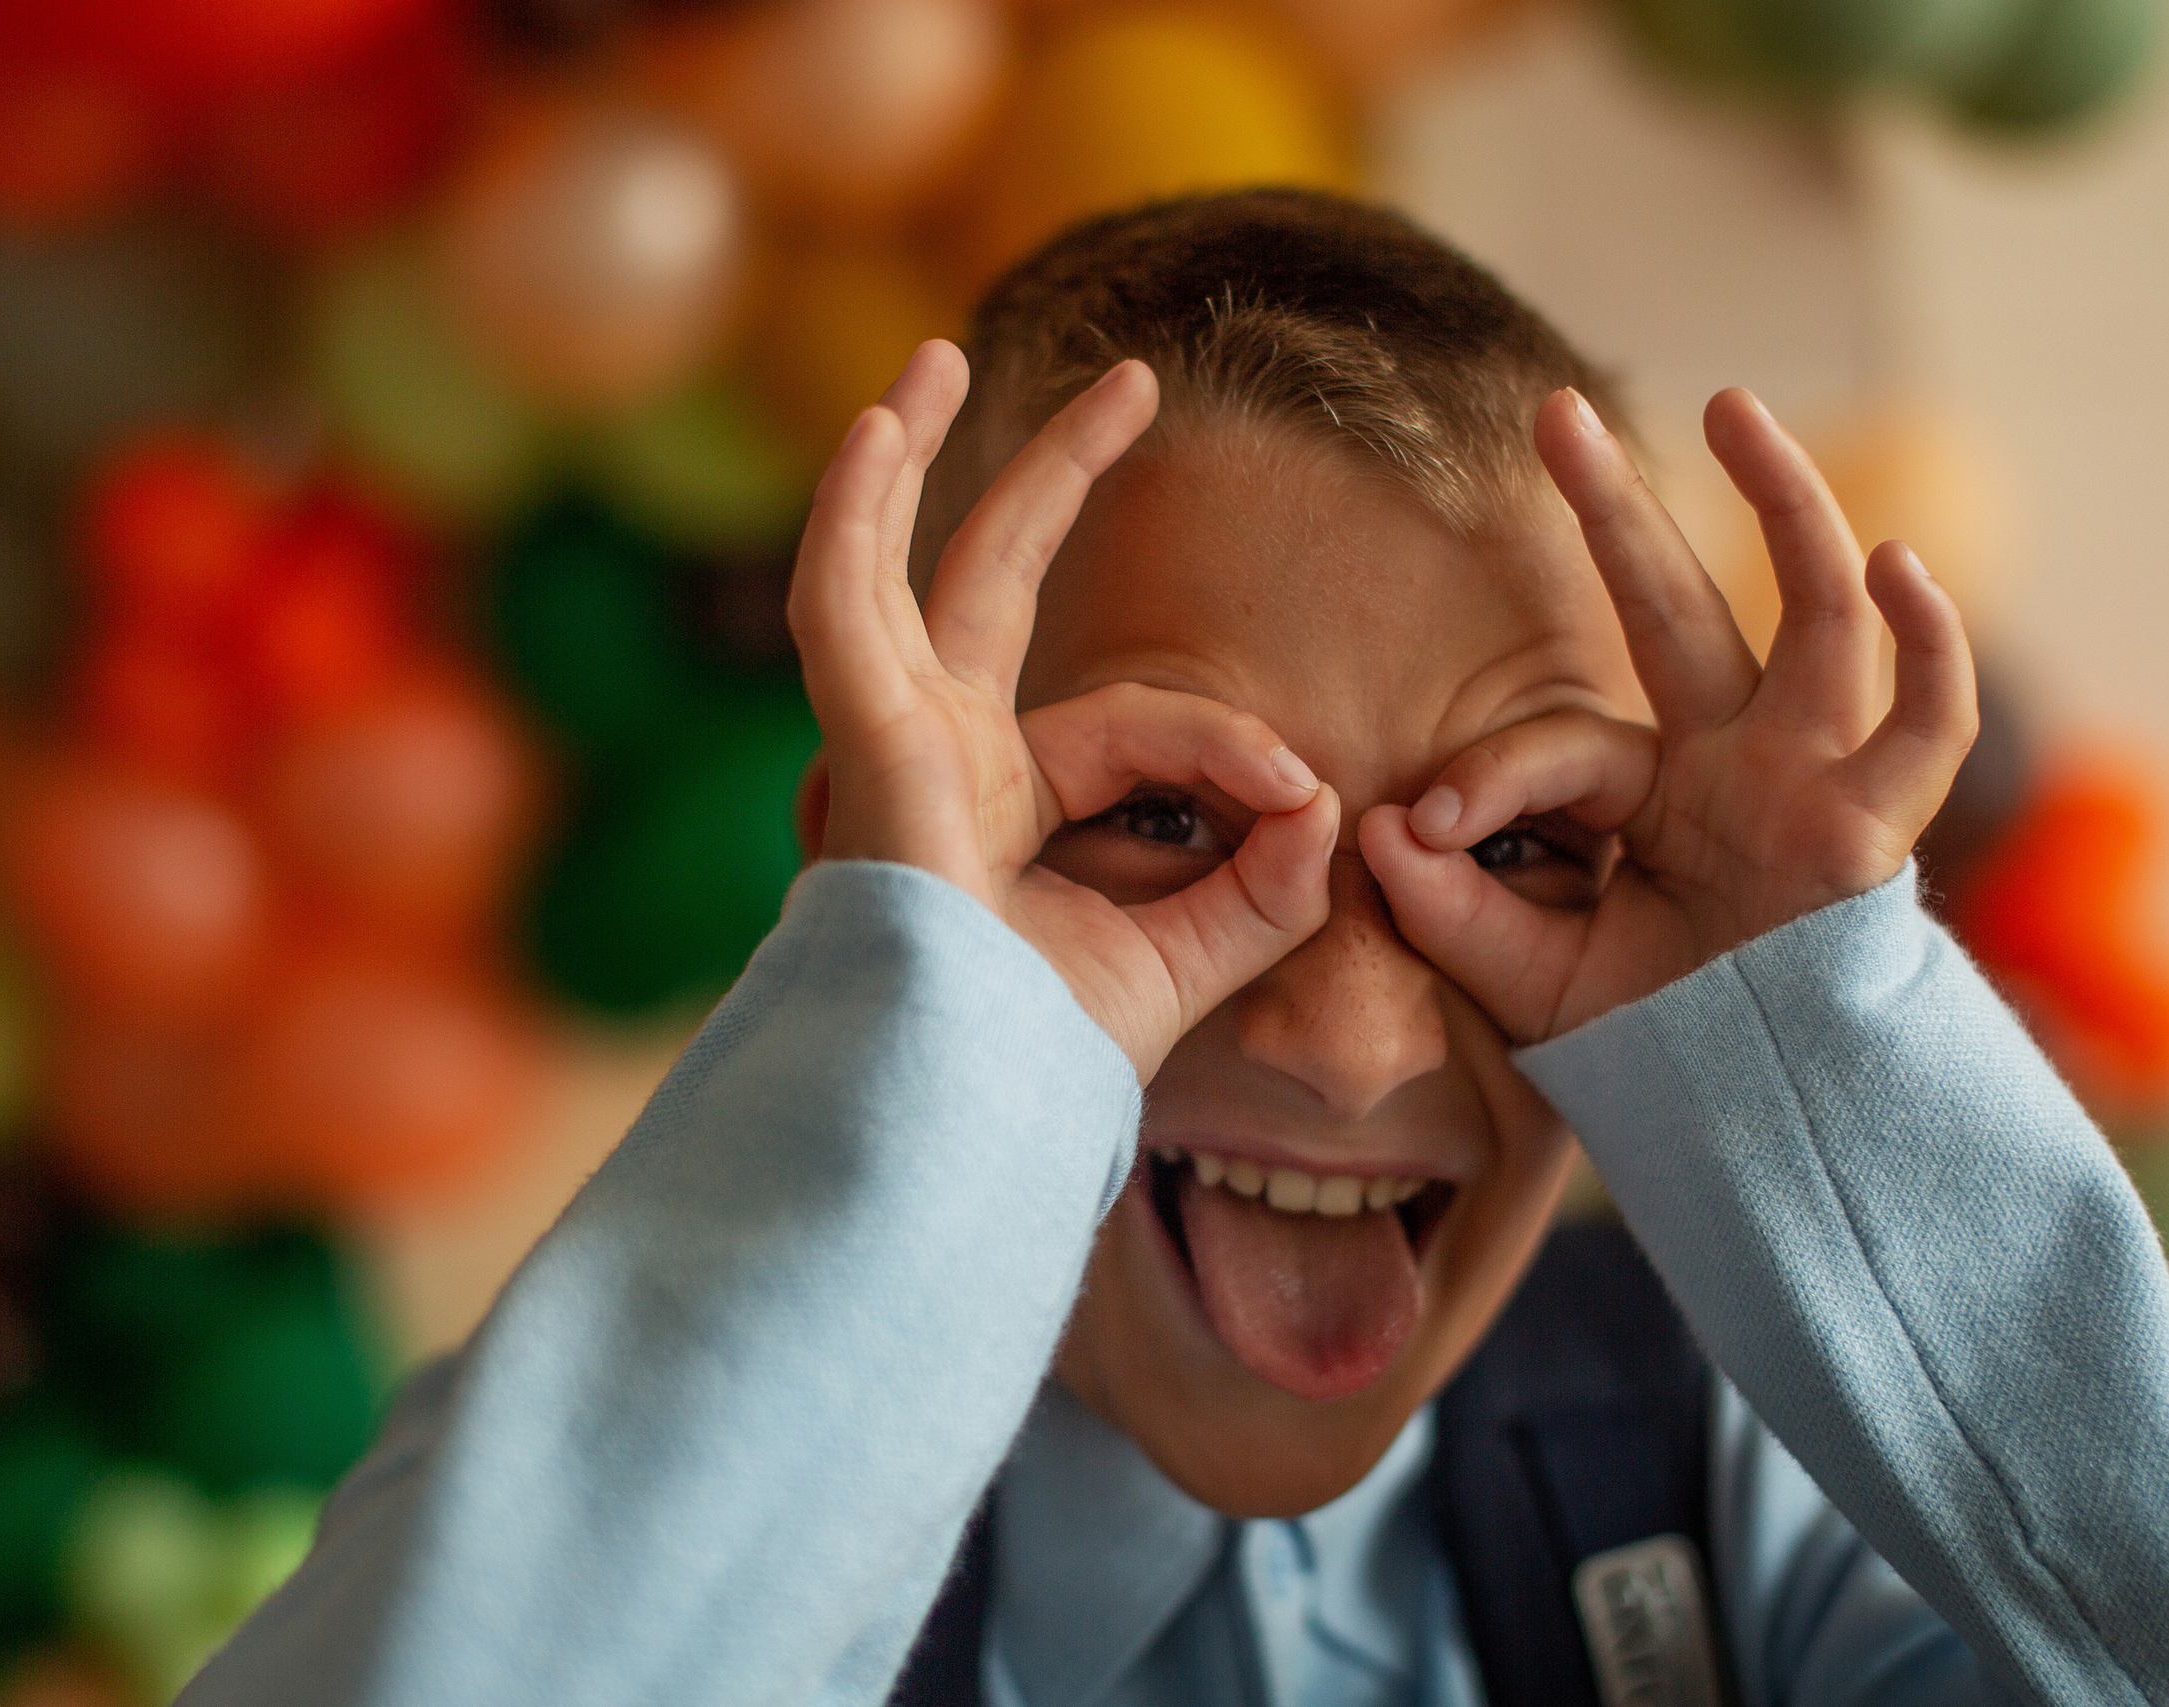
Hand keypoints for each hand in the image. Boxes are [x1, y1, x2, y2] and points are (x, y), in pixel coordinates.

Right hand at [787, 340, 1340, 1079]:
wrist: (975, 1116)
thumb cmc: (1052, 1059)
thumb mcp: (1190, 956)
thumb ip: (1266, 883)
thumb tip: (1327, 798)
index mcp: (1004, 805)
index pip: (1136, 725)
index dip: (1231, 753)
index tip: (1306, 801)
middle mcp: (938, 759)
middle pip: (992, 584)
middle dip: (1055, 476)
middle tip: (1131, 385)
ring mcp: (889, 746)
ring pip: (886, 570)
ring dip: (904, 458)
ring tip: (931, 355)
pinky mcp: (862, 742)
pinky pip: (841, 603)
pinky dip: (851, 514)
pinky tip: (876, 425)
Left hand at [1358, 386, 1975, 1043]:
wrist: (1756, 1130)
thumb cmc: (1656, 1048)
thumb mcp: (1528, 976)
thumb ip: (1449, 909)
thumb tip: (1377, 829)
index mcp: (1660, 790)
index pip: (1566, 743)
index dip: (1489, 777)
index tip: (1422, 826)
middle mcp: (1740, 761)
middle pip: (1682, 606)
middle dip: (1620, 508)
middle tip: (1553, 414)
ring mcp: (1815, 779)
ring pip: (1816, 614)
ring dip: (1786, 504)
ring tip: (1733, 407)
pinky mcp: (1873, 827)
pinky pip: (1929, 722)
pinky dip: (1932, 647)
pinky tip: (1896, 566)